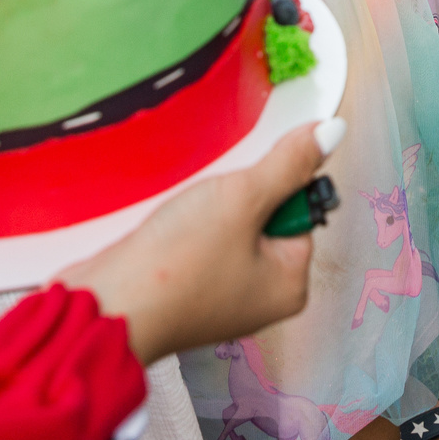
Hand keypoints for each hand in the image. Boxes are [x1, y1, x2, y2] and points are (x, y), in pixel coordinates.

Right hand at [60, 119, 341, 363]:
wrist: (105, 307)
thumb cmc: (178, 262)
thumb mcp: (242, 198)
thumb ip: (288, 163)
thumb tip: (333, 132)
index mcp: (289, 286)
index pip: (299, 213)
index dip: (268, 189)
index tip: (236, 191)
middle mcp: (261, 300)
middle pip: (261, 221)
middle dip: (231, 202)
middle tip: (204, 209)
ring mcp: (220, 301)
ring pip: (225, 231)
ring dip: (202, 215)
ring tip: (179, 224)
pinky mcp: (183, 297)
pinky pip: (195, 249)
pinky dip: (179, 234)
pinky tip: (162, 237)